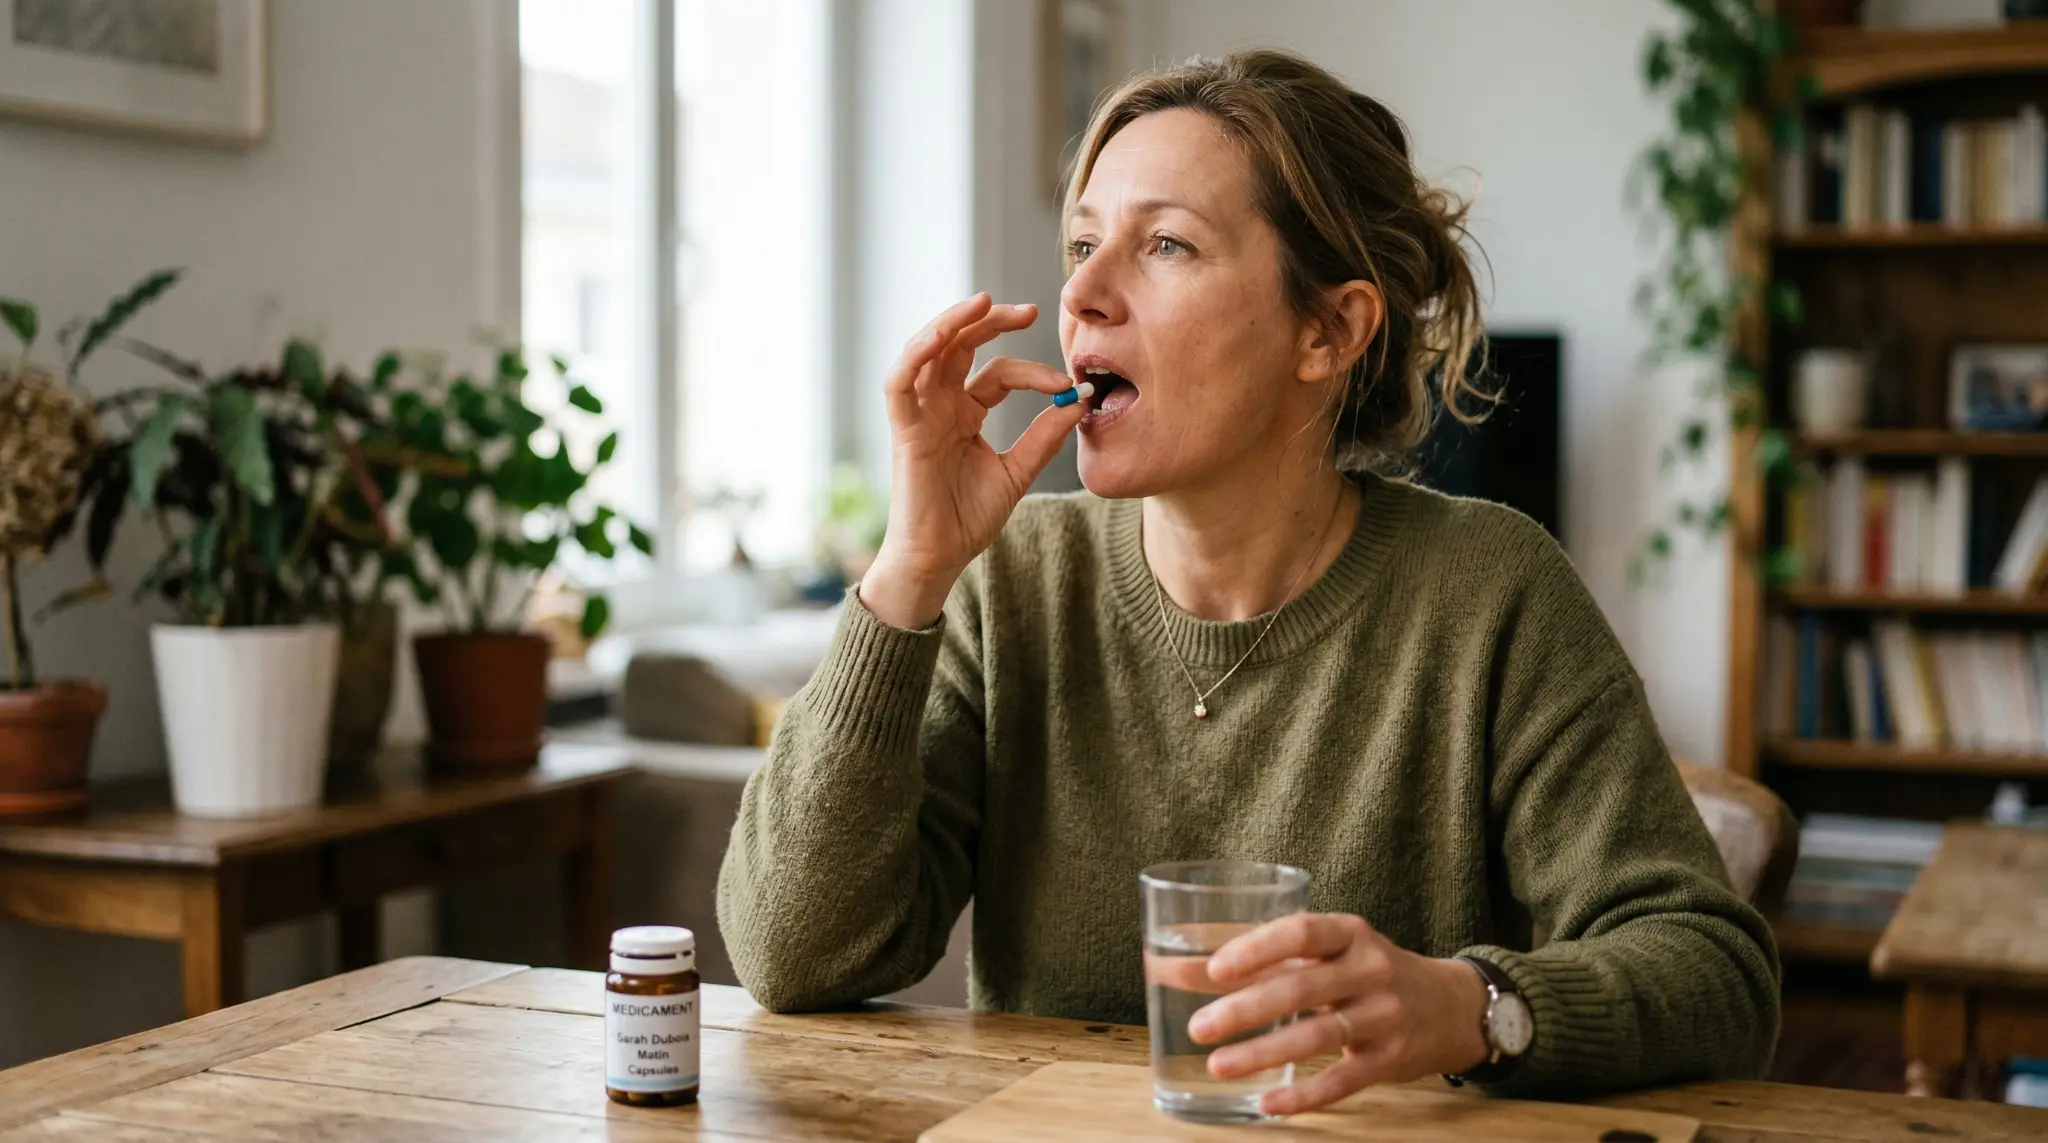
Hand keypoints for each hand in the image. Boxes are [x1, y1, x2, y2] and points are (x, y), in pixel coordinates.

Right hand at [859, 293, 1085, 628]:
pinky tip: (941, 336)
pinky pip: (899, 382)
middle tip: (1028, 310)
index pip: (999, 373)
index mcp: (965, 413)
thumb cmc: (967, 519)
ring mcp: (919, 414)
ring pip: (927, 350)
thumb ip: (1043, 437)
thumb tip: (1078, 403)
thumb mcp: (1016, 472)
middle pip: (961, 345)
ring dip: (952, 322)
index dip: (1032, 372)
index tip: (1066, 381)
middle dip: (991, 321)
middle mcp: (940, 406)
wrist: (940, 557)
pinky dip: (916, 354)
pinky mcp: (903, 429)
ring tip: (983, 302)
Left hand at [1187, 913, 1492, 1116]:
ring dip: (1264, 1053)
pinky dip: (1303, 1095)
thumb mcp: (1329, 953)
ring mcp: (1385, 1016)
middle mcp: (1371, 969)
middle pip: (1302, 987)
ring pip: (1318, 1036)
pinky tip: (1267, 1104)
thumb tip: (1175, 969)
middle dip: (1246, 1009)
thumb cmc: (1368, 972)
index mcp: (1350, 933)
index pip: (1301, 931)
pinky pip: (1344, 1081)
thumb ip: (1263, 960)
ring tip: (1218, 1066)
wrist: (1451, 1006)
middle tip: (1199, 1027)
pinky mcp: (1392, 1060)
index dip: (1257, 948)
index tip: (1215, 969)